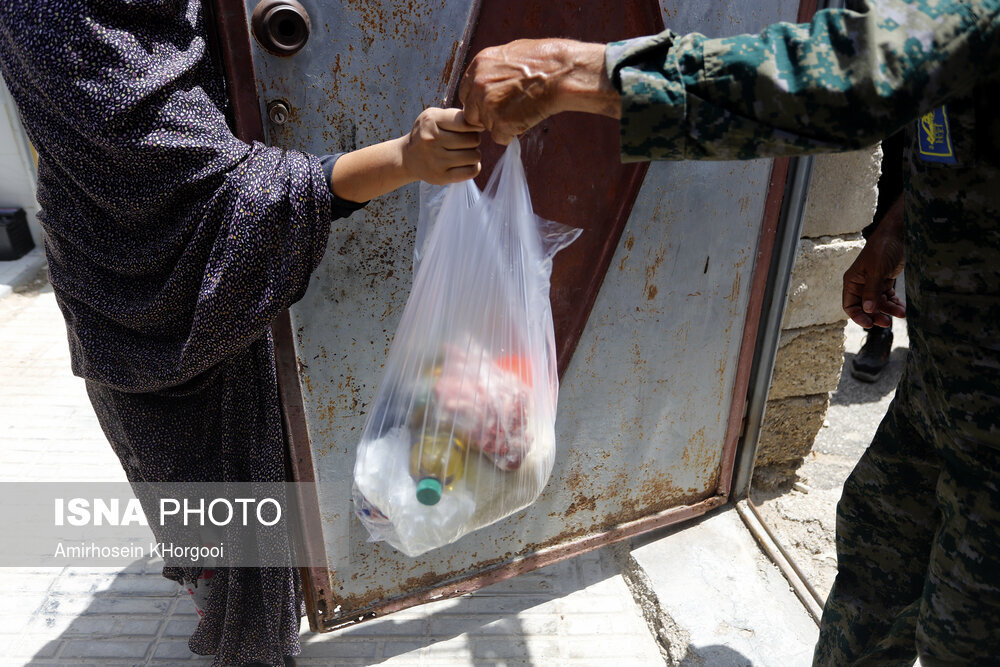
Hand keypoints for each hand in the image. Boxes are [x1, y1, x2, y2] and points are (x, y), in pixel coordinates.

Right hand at [401, 107, 481, 184]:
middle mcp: (432, 140)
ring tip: (465, 152)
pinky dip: (474, 167)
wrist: (407, 157)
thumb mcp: (435, 117)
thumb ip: (457, 116)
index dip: (474, 125)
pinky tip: (466, 163)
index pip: (466, 122)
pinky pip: (471, 172)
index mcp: (432, 120)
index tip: (472, 128)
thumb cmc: (427, 133)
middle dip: (474, 140)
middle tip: (466, 142)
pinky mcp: (441, 177)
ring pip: (474, 156)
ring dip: (474, 154)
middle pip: (473, 139)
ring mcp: (436, 160)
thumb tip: (482, 124)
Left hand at [459, 39, 618, 144]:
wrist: (562, 72)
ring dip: (502, 125)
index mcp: (479, 64)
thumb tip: (489, 79)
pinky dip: (512, 134)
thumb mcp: (512, 53)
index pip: (465, 93)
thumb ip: (494, 68)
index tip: (494, 104)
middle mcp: (478, 84)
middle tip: (508, 112)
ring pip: (487, 126)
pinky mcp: (501, 122)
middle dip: (486, 117)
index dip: (479, 101)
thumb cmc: (545, 60)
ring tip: (523, 112)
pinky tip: (526, 120)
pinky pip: (500, 138)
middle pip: (471, 113)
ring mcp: (488, 104)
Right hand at [842, 197, 905, 327]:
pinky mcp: (885, 281)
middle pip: (865, 307)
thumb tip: (868, 310)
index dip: (858, 316)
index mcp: (852, 281)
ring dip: (888, 310)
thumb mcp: (876, 271)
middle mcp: (861, 284)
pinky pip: (888, 298)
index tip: (870, 323)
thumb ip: (871, 291)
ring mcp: (873, 283)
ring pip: (878, 304)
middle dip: (876, 315)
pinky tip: (902, 308)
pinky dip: (894, 304)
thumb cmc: (883, 248)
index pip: (850, 305)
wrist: (899, 234)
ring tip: (900, 314)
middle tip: (886, 322)